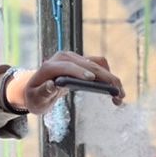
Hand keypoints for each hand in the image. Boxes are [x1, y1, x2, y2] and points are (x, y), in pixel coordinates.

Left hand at [6, 51, 125, 115]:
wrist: (37, 88)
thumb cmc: (35, 96)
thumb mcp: (35, 98)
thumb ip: (43, 92)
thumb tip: (51, 85)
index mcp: (50, 66)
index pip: (67, 66)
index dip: (79, 72)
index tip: (91, 79)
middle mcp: (64, 58)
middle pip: (88, 65)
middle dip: (105, 79)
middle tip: (118, 94)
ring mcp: (75, 59)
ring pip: (97, 65)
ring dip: (111, 78)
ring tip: (120, 96)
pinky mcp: (83, 62)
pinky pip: (99, 66)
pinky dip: (109, 76)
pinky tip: (115, 89)